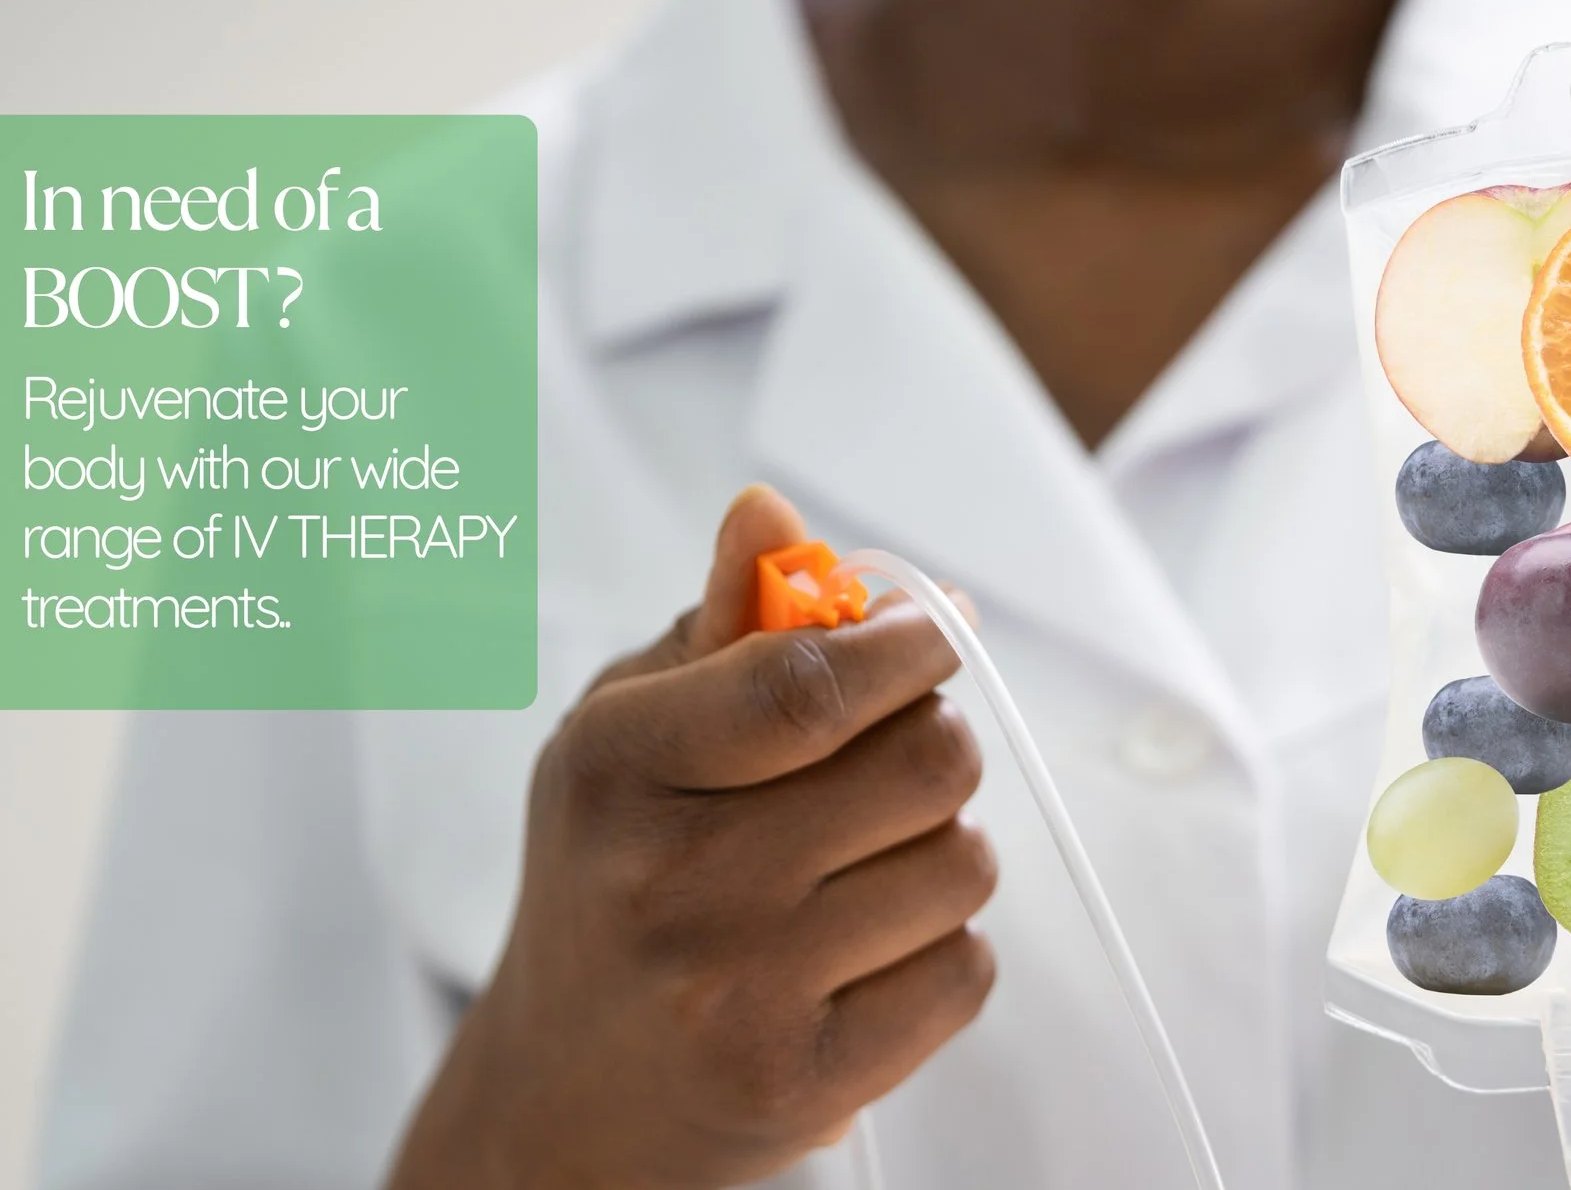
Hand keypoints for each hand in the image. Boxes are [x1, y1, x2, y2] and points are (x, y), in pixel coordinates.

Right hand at [389, 486, 996, 1189]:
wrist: (565, 1099)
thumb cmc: (614, 882)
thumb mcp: (629, 736)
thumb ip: (719, 623)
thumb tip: (770, 511)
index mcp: (617, 765)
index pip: (810, 683)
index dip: (907, 643)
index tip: (937, 629)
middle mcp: (672, 880)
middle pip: (927, 761)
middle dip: (931, 745)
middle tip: (885, 769)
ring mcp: (736, 991)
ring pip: (963, 863)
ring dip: (939, 854)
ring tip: (861, 875)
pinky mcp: (801, 1083)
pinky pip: (965, 971)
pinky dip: (941, 955)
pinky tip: (864, 959)